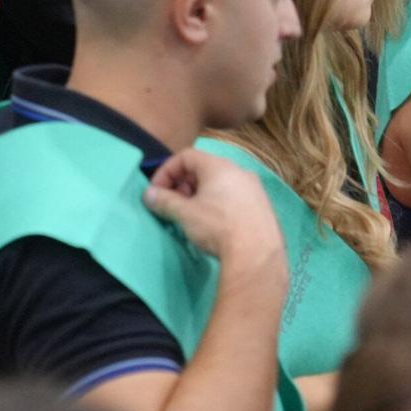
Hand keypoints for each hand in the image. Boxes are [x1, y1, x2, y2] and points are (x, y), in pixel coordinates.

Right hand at [145, 147, 285, 274]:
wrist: (257, 255)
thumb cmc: (217, 227)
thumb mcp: (185, 214)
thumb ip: (164, 201)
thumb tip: (148, 194)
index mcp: (219, 166)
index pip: (186, 156)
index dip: (166, 171)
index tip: (156, 192)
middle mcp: (239, 171)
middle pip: (203, 169)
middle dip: (182, 185)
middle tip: (173, 206)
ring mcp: (254, 188)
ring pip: (220, 184)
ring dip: (200, 196)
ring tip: (192, 218)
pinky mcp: (263, 206)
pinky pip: (235, 197)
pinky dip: (219, 204)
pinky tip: (215, 226)